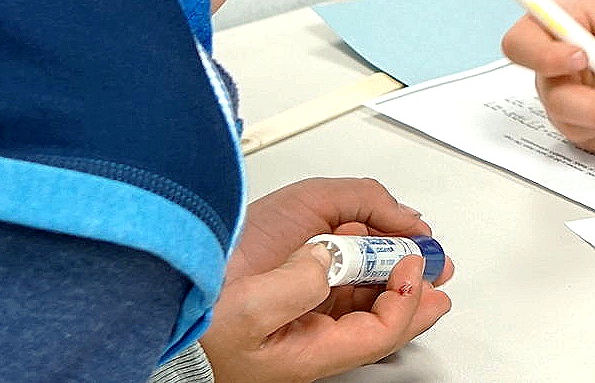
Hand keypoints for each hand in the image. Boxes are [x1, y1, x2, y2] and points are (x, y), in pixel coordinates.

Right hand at [203, 177, 453, 382]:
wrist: (157, 319)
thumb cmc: (194, 336)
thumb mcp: (251, 311)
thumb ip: (300, 283)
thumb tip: (330, 258)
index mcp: (310, 353)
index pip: (381, 332)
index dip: (408, 298)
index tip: (416, 263)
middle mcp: (310, 341)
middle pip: (378, 316)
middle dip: (411, 286)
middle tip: (437, 262)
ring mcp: (299, 322)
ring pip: (359, 298)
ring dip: (385, 270)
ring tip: (407, 246)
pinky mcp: (285, 302)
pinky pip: (333, 284)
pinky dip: (353, 261)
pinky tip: (357, 242)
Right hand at [500, 0, 594, 151]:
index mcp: (560, 22)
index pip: (523, 42)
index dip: (542, 56)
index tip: (581, 58)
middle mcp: (555, 63)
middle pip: (551, 95)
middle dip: (594, 108)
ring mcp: (566, 95)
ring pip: (571, 122)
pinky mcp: (582, 121)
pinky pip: (591, 139)